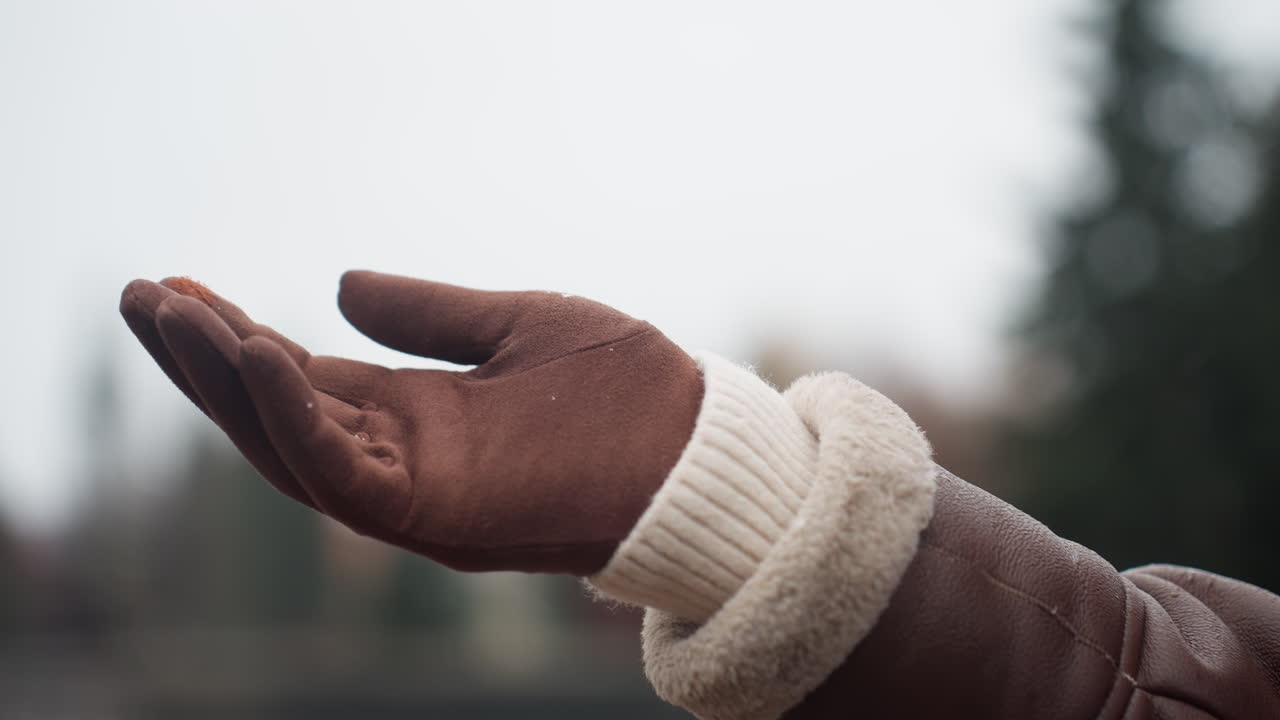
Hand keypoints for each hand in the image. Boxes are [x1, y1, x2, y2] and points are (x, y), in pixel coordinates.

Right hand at [119, 271, 702, 574]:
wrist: (699, 447)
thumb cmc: (624, 391)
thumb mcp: (516, 326)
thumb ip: (429, 314)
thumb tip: (341, 281)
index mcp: (417, 419)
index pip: (304, 382)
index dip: (240, 339)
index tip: (183, 286)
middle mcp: (402, 461)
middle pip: (275, 417)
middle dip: (204, 361)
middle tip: (141, 292)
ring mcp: (414, 494)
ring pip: (288, 447)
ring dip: (225, 383)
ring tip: (172, 311)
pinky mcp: (436, 513)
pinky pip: (342, 471)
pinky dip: (293, 415)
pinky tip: (256, 350)